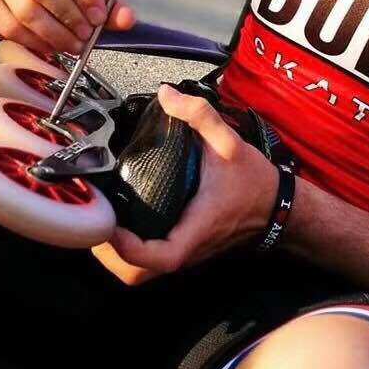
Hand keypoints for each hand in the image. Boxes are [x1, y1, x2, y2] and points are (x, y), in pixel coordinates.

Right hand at [0, 0, 134, 54]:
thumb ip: (110, 3)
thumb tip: (127, 20)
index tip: (99, 16)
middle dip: (68, 16)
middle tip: (85, 36)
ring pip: (24, 9)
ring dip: (53, 34)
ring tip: (72, 45)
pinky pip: (7, 26)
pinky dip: (32, 42)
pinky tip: (49, 47)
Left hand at [108, 85, 278, 280]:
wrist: (276, 205)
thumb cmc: (253, 180)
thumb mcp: (228, 142)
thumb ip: (199, 114)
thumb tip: (165, 94)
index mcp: (198, 227)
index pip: (161, 256)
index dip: (130, 248)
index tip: (110, 223)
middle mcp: (189, 248)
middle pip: (139, 273)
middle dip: (109, 253)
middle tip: (92, 216)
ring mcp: (185, 253)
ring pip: (141, 272)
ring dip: (115, 253)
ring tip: (99, 218)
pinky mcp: (183, 249)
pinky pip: (149, 261)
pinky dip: (128, 248)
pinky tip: (118, 219)